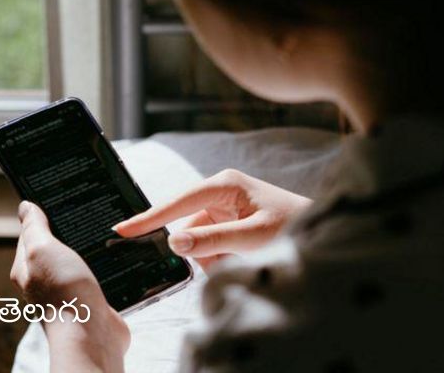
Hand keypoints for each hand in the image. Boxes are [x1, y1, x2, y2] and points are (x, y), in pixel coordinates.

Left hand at [11, 201, 128, 371]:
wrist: (92, 333)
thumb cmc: (63, 292)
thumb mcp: (42, 249)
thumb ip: (34, 227)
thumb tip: (25, 206)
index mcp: (27, 268)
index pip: (30, 234)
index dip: (41, 216)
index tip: (58, 200)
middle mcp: (45, 281)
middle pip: (55, 247)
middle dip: (68, 232)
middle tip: (84, 214)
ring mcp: (69, 291)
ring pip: (79, 261)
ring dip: (89, 249)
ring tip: (103, 233)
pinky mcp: (91, 299)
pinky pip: (98, 275)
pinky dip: (105, 266)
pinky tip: (114, 256)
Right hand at [114, 169, 310, 270]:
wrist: (321, 231)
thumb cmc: (293, 226)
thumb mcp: (254, 236)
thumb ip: (214, 240)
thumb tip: (176, 242)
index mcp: (224, 184)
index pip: (177, 203)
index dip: (149, 218)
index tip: (122, 230)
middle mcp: (220, 192)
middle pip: (187, 227)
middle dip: (202, 251)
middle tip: (229, 257)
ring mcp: (223, 207)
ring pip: (198, 242)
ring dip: (215, 258)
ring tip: (245, 258)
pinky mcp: (228, 223)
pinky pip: (210, 247)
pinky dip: (221, 259)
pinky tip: (243, 257)